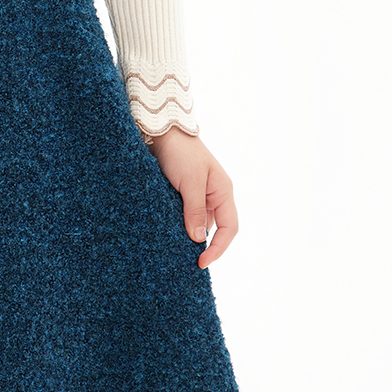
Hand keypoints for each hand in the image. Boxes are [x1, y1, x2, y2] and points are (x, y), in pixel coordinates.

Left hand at [142, 124, 237, 266]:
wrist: (161, 129)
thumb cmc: (180, 152)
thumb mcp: (189, 182)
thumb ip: (194, 210)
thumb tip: (198, 239)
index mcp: (223, 192)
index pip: (229, 228)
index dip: (218, 248)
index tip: (201, 262)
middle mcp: (214, 195)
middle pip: (215, 228)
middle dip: (204, 245)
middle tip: (187, 260)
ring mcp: (199, 194)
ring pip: (199, 222)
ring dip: (189, 235)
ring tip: (175, 248)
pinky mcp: (183, 191)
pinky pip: (185, 214)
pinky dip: (179, 224)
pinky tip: (169, 231)